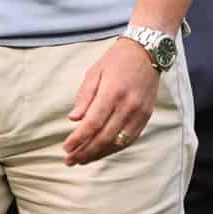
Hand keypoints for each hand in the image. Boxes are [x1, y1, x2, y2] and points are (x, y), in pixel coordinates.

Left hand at [63, 37, 158, 166]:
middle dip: (85, 152)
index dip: (78, 139)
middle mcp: (127, 105)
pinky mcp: (146, 116)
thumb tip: (73, 119)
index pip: (93, 123)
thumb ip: (84, 96)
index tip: (65, 148)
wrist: (147, 52)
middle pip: (104, 137)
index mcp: (112, 92)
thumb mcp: (94, 72)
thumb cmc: (116, 61)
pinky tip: (102, 152)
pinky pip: (130, 139)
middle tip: (69, 160)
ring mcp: (139, 113)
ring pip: (118, 142)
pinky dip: (114, 148)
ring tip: (82, 160)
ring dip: (99, 154)